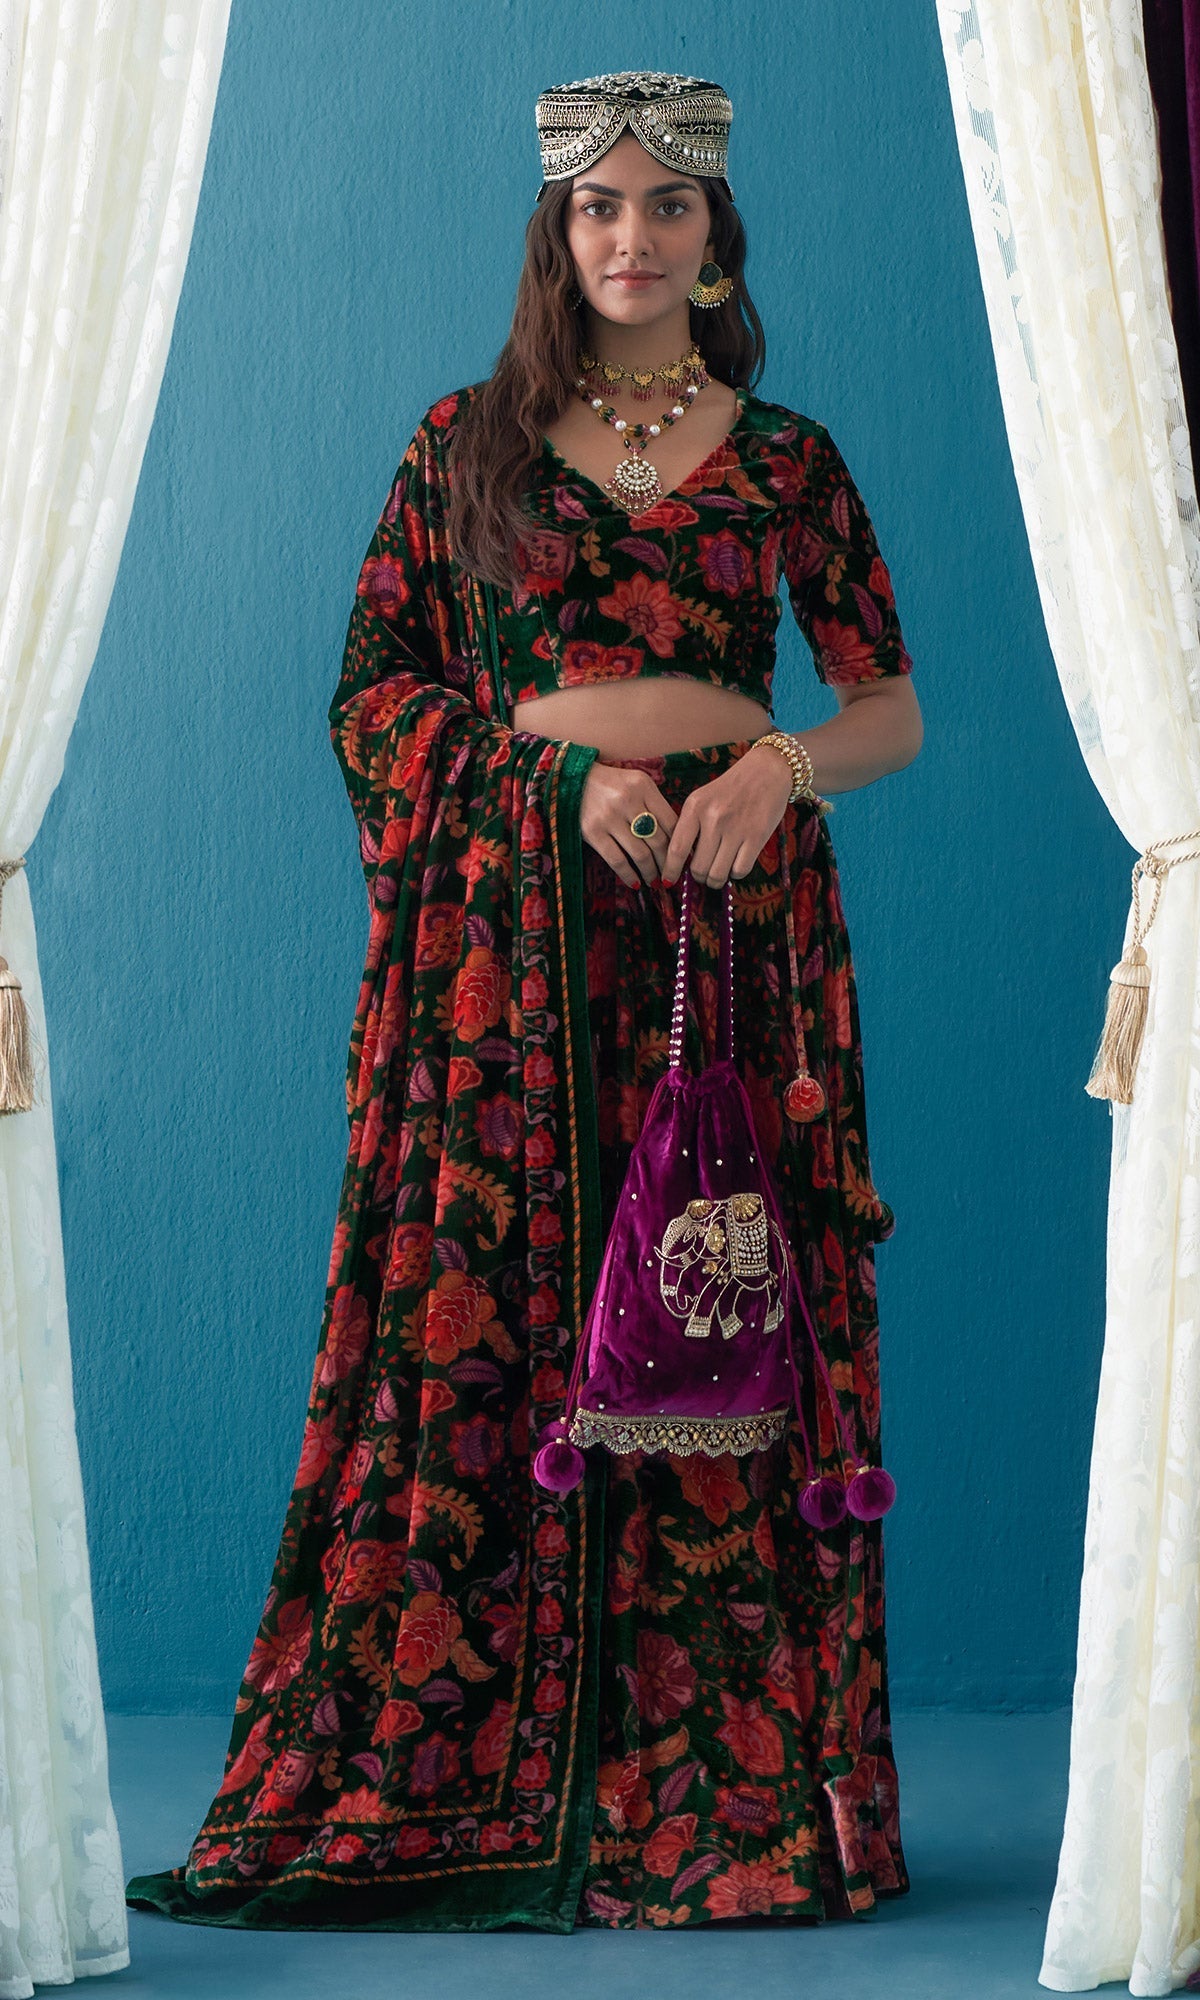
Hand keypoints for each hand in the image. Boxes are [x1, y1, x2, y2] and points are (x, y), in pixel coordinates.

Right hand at [579, 761, 677, 889]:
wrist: (572, 780)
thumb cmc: (610, 785)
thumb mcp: (635, 784)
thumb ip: (654, 805)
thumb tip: (676, 839)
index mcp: (643, 786)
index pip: (671, 822)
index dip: (680, 844)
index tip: (683, 859)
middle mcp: (628, 800)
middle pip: (658, 840)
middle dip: (668, 863)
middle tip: (671, 875)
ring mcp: (609, 817)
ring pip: (640, 854)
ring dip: (650, 872)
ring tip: (654, 881)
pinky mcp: (592, 832)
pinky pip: (617, 860)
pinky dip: (628, 875)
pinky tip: (635, 883)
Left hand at [661, 743, 793, 887]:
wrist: (766, 771)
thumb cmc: (731, 788)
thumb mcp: (703, 799)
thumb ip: (690, 826)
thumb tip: (681, 862)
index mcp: (694, 807)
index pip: (676, 849)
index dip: (671, 871)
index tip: (668, 881)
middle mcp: (713, 818)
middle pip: (698, 868)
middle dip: (699, 877)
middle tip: (704, 873)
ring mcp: (735, 829)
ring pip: (718, 874)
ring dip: (716, 879)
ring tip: (719, 872)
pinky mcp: (756, 837)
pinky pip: (740, 871)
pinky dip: (736, 873)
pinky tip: (736, 863)